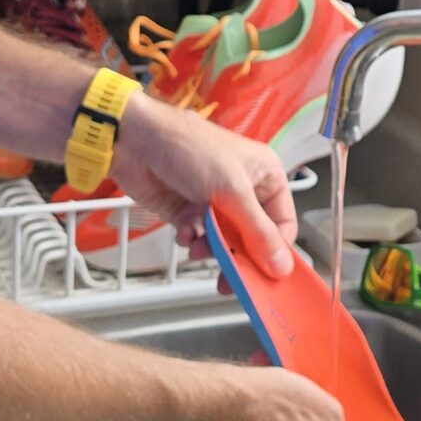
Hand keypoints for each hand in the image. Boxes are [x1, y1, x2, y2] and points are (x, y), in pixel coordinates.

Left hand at [113, 93, 295, 275]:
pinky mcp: (189, 211)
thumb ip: (258, 232)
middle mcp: (243, 189)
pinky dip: (192, 239)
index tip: (266, 274)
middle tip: (232, 278)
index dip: (276, 250)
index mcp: (265, 176)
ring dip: (212, 248)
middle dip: (240, 255)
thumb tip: (280, 264)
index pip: (282, 223)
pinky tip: (185, 232)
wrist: (137, 141)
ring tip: (200, 246)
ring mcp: (215, 201)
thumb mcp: (233, 191)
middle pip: (254, 238)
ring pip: (225, 241)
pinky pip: (199, 237)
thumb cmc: (189, 146)